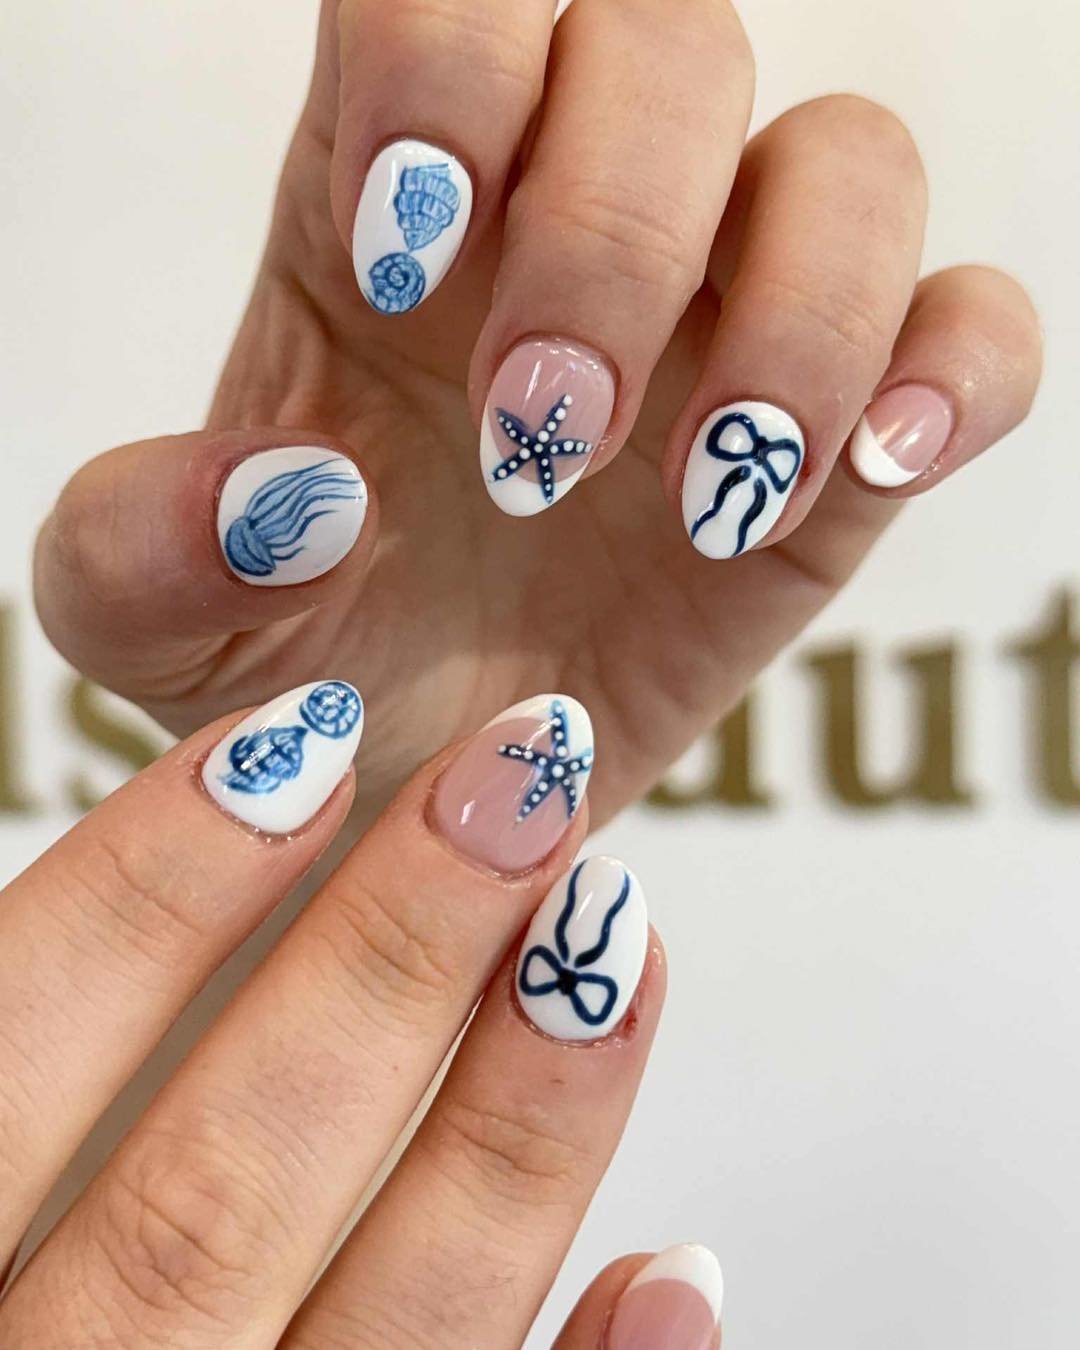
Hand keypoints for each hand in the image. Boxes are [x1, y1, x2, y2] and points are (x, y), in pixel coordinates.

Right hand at [0, 681, 701, 1345]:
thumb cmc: (16, 1322)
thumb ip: (16, 1075)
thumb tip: (205, 820)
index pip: (10, 1058)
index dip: (150, 889)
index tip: (300, 740)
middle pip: (215, 1188)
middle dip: (381, 961)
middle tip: (522, 778)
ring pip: (384, 1332)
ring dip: (515, 1130)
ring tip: (618, 941)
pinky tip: (677, 1273)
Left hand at [34, 0, 1041, 829]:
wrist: (427, 781)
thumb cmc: (299, 673)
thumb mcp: (154, 629)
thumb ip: (136, 550)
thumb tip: (281, 498)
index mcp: (390, 214)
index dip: (451, 73)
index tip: (418, 258)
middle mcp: (574, 229)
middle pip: (668, 49)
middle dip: (615, 237)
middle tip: (544, 448)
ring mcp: (727, 324)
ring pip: (850, 164)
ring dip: (798, 317)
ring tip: (707, 499)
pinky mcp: (838, 438)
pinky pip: (969, 323)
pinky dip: (952, 371)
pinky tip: (862, 472)